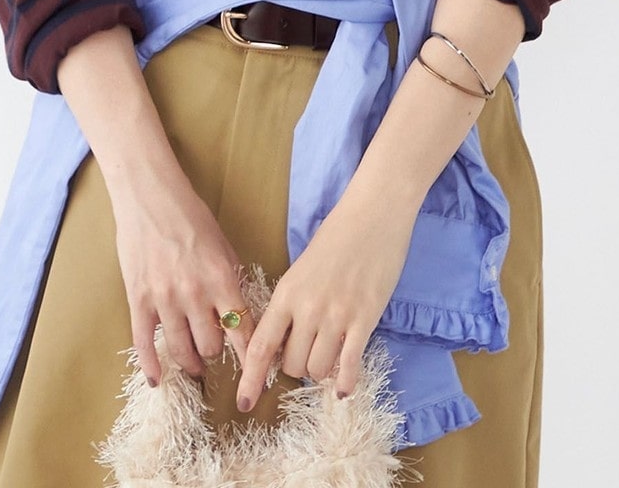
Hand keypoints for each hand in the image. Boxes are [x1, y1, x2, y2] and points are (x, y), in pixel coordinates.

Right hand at [111, 175, 255, 385]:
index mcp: (221, 278)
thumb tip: (240, 310)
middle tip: (215, 353)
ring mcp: (164, 299)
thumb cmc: (189, 215)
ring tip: (195, 366)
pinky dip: (151, 366)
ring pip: (181, 350)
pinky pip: (144, 343)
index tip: (257, 375)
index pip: (242, 330)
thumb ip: (231, 278)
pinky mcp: (138, 300)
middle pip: (211, 346)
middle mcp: (194, 293)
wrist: (149, 196)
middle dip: (215, 353)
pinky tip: (158, 379)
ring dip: (191, 363)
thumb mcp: (222, 244)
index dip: (250, 358)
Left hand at [235, 194, 413, 410]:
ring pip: (318, 369)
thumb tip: (287, 340)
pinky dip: (345, 382)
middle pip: (292, 365)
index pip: (261, 346)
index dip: (251, 379)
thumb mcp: (302, 268)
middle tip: (306, 354)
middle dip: (296, 368)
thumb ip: (293, 303)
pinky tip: (343, 388)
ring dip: (321, 372)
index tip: (245, 403)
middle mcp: (307, 309)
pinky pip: (350, 364)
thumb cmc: (337, 236)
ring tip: (328, 356)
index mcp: (286, 293)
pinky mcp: (365, 319)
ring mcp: (337, 316)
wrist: (373, 214)